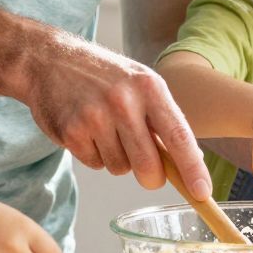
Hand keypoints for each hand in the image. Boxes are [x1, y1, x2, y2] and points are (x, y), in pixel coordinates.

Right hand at [17, 30, 212, 198]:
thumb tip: (192, 162)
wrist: (50, 59)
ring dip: (117, 159)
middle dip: (151, 178)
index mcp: (149, 87)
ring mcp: (94, 117)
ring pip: (120, 168)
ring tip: (106, 130)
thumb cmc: (105, 75)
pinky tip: (87, 131)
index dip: (192, 168)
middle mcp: (123, 101)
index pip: (178, 136)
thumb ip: (165, 119)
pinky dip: (95, 155)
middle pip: (147, 165)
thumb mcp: (141, 83)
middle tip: (149, 174)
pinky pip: (95, 165)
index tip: (202, 193)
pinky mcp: (71, 132)